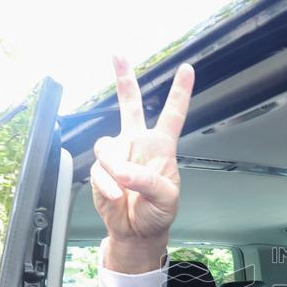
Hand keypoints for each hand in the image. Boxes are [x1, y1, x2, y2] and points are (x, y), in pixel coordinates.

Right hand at [91, 56, 194, 272]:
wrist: (136, 231)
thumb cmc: (157, 213)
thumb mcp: (165, 199)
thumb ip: (147, 181)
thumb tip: (123, 170)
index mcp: (162, 148)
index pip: (173, 115)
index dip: (180, 92)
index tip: (187, 69)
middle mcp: (139, 144)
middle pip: (131, 106)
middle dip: (123, 80)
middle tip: (117, 54)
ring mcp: (119, 155)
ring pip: (108, 145)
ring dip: (114, 168)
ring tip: (124, 188)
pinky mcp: (102, 169)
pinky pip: (99, 169)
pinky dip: (107, 184)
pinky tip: (116, 196)